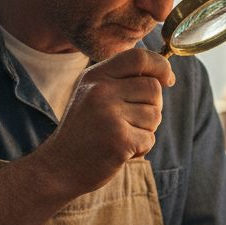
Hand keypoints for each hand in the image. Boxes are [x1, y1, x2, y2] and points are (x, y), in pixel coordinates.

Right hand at [34, 48, 173, 195]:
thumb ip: (122, 81)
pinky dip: (141, 148)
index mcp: (95, 76)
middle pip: (153, 88)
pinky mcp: (119, 140)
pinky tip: (120, 151)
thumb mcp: (93, 95)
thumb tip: (164, 76)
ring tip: (121, 136)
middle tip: (131, 122)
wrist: (58, 167)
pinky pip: (150, 138)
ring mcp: (109, 115)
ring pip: (155, 115)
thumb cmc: (83, 131)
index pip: (138, 57)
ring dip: (145, 129)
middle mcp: (101, 91)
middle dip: (152, 106)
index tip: (167, 79)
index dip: (160, 65)